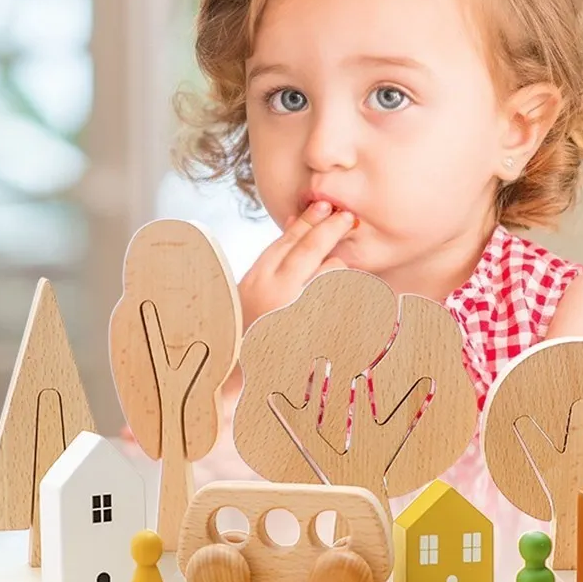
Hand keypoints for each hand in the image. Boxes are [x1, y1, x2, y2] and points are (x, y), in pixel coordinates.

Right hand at [238, 200, 355, 333]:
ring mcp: (295, 308)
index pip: (286, 241)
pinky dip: (344, 293)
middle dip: (329, 228)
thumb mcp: (253, 289)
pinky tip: (346, 298)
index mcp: (257, 278)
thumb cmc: (246, 329)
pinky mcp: (314, 326)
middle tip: (346, 216)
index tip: (324, 205)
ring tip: (337, 271)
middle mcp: (274, 289)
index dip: (307, 221)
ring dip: (337, 267)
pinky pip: (340, 298)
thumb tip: (295, 222)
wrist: (236, 376)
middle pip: (308, 248)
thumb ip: (275, 260)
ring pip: (330, 271)